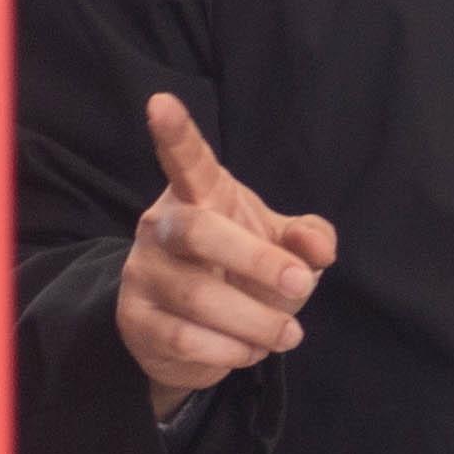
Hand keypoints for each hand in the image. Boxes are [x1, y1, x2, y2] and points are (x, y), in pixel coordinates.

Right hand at [116, 92, 335, 407]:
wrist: (194, 335)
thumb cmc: (240, 271)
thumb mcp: (280, 247)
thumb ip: (307, 239)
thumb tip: (317, 250)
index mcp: (198, 196)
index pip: (186, 160)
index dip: (174, 133)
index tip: (160, 102)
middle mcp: (161, 228)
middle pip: (197, 232)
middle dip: (255, 260)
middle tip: (300, 283)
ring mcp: (143, 274)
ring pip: (196, 297)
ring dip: (255, 321)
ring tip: (288, 333)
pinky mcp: (135, 320)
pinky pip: (185, 339)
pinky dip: (231, 351)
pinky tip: (250, 350)